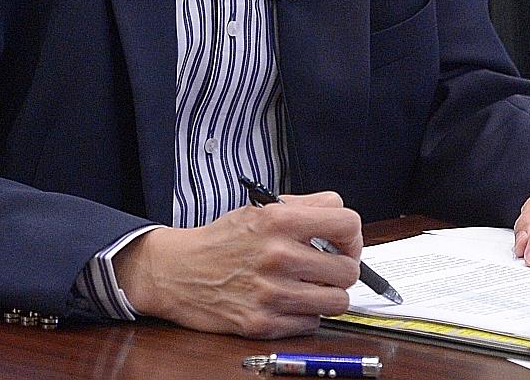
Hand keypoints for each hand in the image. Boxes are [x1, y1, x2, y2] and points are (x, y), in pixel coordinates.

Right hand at [112, 191, 361, 337]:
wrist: (177, 271)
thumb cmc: (222, 240)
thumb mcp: (261, 209)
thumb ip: (305, 207)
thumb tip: (342, 218)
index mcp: (279, 220)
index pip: (348, 223)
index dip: (352, 235)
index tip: (344, 243)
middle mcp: (278, 255)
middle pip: (349, 269)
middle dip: (342, 269)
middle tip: (327, 269)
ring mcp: (271, 293)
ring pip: (337, 301)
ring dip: (328, 295)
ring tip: (311, 287)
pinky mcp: (263, 323)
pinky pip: (312, 323)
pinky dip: (306, 315)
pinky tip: (289, 302)